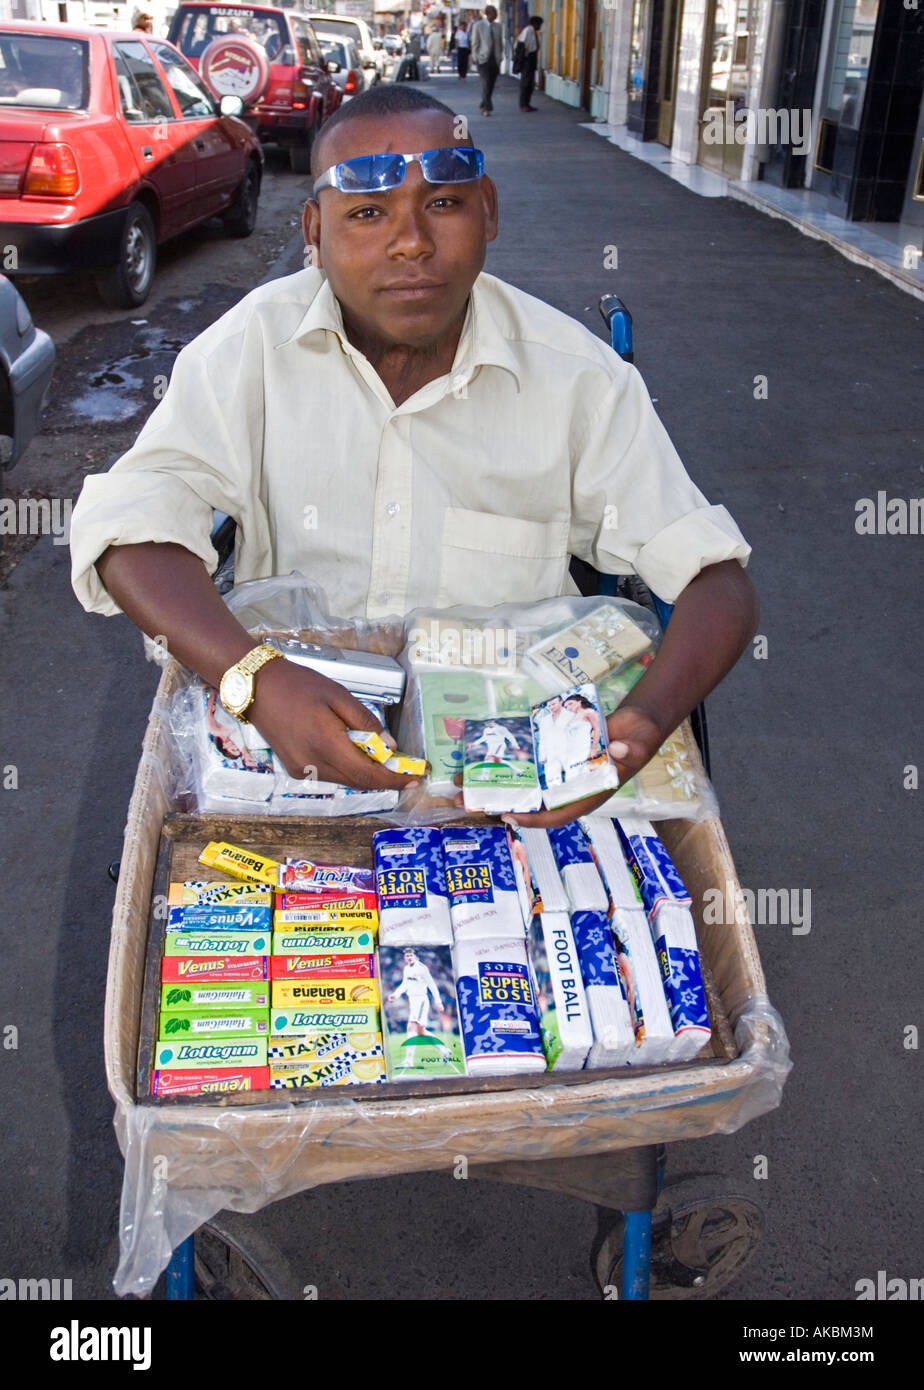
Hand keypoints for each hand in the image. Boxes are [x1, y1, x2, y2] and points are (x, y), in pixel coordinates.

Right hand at [248, 658, 417, 792]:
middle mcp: (313, 765)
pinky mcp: (295, 769)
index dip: (393, 780)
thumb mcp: (338, 695)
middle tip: (407, 772)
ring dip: (366, 774)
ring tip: (385, 762)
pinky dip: (348, 769)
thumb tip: (389, 746)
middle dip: (385, 779)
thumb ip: (365, 722)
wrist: (257, 688)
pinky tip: (356, 756)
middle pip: (358, 782)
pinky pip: (330, 775)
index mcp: (326, 745)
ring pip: (345, 780)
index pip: (367, 775)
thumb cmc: (299, 685)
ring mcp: (302, 770)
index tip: (415, 779)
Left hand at [458, 705, 664, 829]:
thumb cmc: (635, 742)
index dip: (533, 819)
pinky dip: (506, 761)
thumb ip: (628, 751)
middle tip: (467, 802)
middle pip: (529, 802)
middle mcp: (566, 788)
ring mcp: (556, 773)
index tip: (509, 815)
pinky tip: (484, 755)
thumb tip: (617, 750)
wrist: (632, 725)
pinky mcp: (551, 755)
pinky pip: (525, 763)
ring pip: (520, 784)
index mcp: (585, 795)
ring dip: (493, 783)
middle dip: (498, 803)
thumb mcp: (635, 747)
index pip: (556, 815)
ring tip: (462, 781)